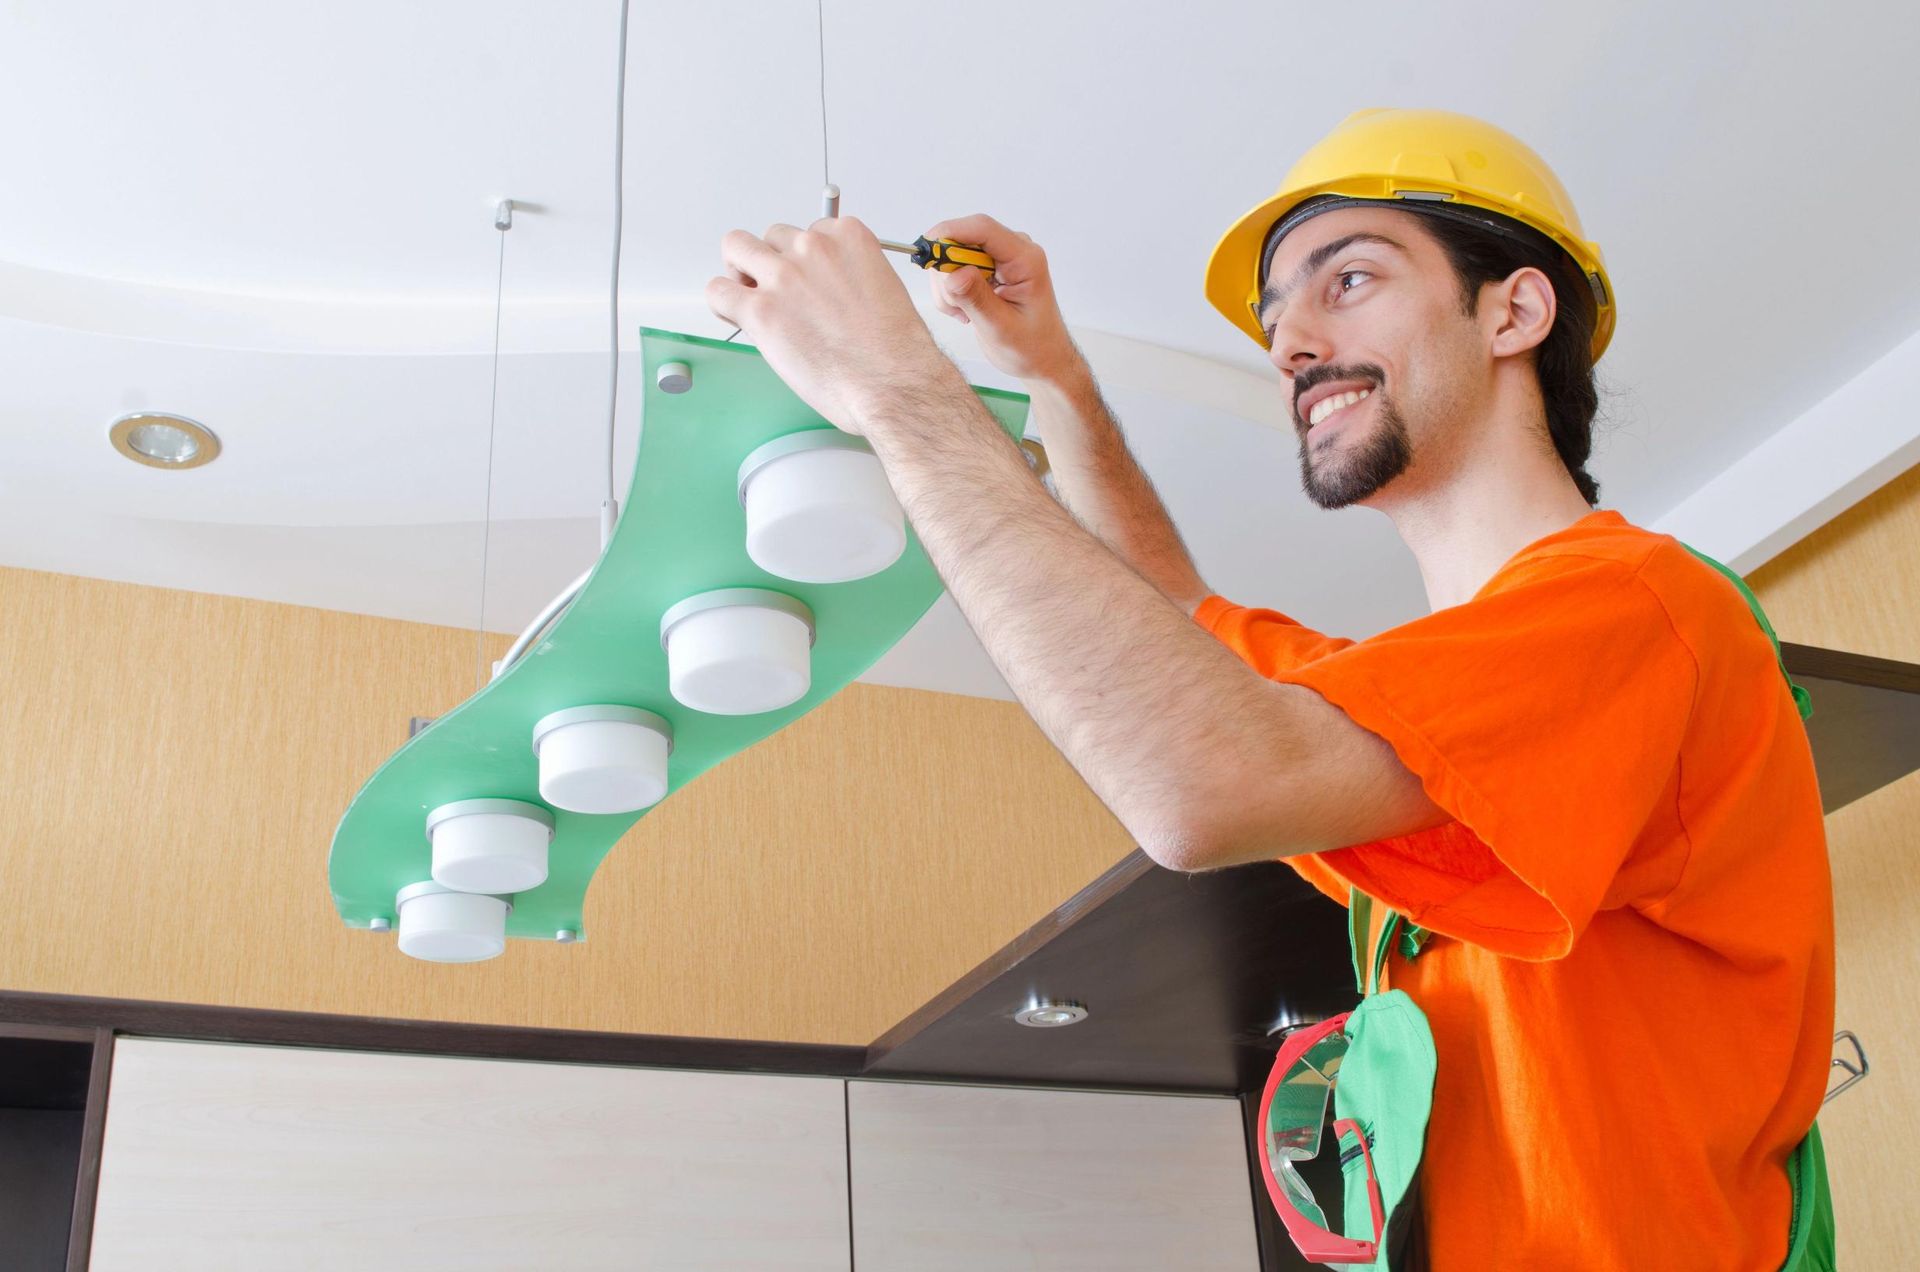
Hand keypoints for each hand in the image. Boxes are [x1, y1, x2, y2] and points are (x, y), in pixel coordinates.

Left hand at [706, 216, 956, 436]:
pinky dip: (722, 302)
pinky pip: (719, 290)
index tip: (806, 283)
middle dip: (770, 261)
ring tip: (750, 298)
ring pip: (737, 248)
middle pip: (771, 236)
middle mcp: (813, 249)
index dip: (802, 260)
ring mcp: (784, 276)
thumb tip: (821, 289)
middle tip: (775, 290)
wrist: (893, 383)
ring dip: (740, 271)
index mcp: (847, 238)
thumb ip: (846, 276)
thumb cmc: (894, 352)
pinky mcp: (761, 310)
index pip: (809, 231)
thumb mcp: (881, 289)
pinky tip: (735, 315)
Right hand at [924, 214, 1079, 384]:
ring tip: (964, 313)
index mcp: (1025, 260)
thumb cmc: (1031, 346)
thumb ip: (977, 299)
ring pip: (952, 254)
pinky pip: (954, 267)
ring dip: (947, 285)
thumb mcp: (1000, 328)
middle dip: (946, 271)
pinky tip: (965, 311)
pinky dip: (950, 290)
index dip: (950, 234)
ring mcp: (999, 257)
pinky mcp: (987, 266)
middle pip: (962, 239)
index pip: (982, 229)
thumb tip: (953, 274)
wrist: (1042, 357)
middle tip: (954, 306)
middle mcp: (1013, 250)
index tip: (926, 254)